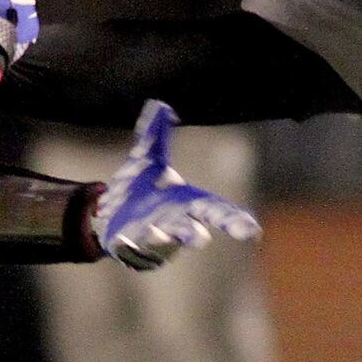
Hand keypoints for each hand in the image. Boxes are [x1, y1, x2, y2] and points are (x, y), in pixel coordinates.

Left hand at [95, 100, 261, 269]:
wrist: (109, 214)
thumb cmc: (138, 188)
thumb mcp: (145, 159)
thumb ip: (154, 135)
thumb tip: (159, 105)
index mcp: (186, 204)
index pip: (216, 211)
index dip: (234, 221)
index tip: (253, 232)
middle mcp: (176, 226)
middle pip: (193, 232)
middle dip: (195, 234)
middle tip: (202, 239)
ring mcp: (156, 244)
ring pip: (162, 246)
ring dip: (160, 240)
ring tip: (157, 232)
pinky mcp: (135, 255)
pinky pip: (135, 255)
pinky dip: (131, 249)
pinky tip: (121, 239)